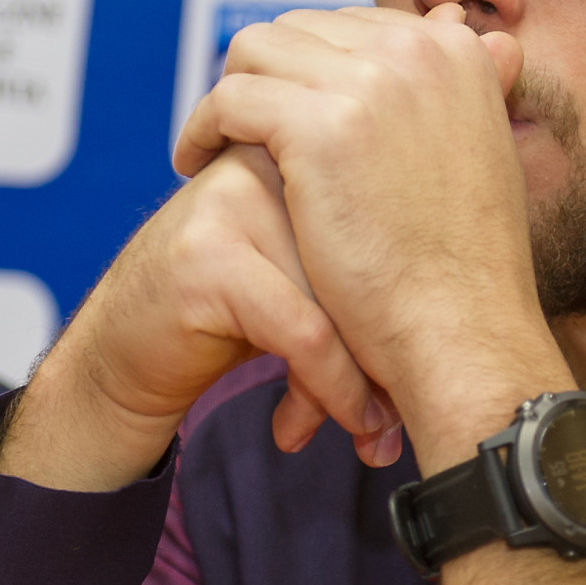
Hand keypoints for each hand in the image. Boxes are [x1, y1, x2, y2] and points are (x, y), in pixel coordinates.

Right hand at [0, 144, 397, 491]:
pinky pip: (304, 331)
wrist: (121, 352)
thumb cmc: (226, 320)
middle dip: (390, 354)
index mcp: (304, 153)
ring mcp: (235, 203)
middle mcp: (271, 165)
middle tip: (396, 418)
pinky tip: (320, 425)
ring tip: (367, 431)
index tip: (419, 378)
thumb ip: (369, 279)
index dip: (412, 307)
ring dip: (364, 381)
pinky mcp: (208, 256)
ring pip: (344, 298)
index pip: (390, 223)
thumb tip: (464, 336)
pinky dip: (330, 389)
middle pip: (370, 260)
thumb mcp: (310, 288)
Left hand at [175, 4, 568, 471]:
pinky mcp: (317, 124)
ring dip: (228, 93)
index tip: (285, 111)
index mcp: (456, 50)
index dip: (309, 68)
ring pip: (256, 50)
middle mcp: (417, 49)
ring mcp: (367, 81)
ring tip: (214, 144)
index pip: (353, 26)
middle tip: (240, 128)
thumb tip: (447, 23)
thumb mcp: (479, 154)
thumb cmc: (464, 270)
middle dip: (268, 76)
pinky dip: (202, 126)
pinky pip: (229, 97)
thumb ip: (445, 94)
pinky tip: (195, 163)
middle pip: (301, 28)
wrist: (461, 330)